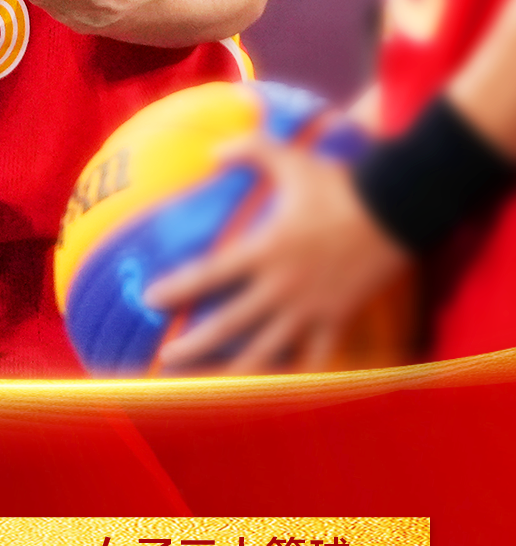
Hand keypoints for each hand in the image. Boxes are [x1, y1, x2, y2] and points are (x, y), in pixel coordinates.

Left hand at [143, 135, 409, 372]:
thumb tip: (212, 150)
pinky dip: (298, 379)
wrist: (398, 208)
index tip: (149, 299)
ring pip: (265, 353)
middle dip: (193, 346)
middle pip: (228, 325)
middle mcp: (281, 287)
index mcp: (265, 249)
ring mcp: (310, 309)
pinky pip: (315, 359)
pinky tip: (280, 395)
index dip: (176, 288)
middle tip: (167, 360)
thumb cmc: (339, 184)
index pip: (208, 273)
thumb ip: (250, 150)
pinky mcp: (338, 321)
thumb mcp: (291, 159)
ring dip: (234, 372)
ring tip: (210, 389)